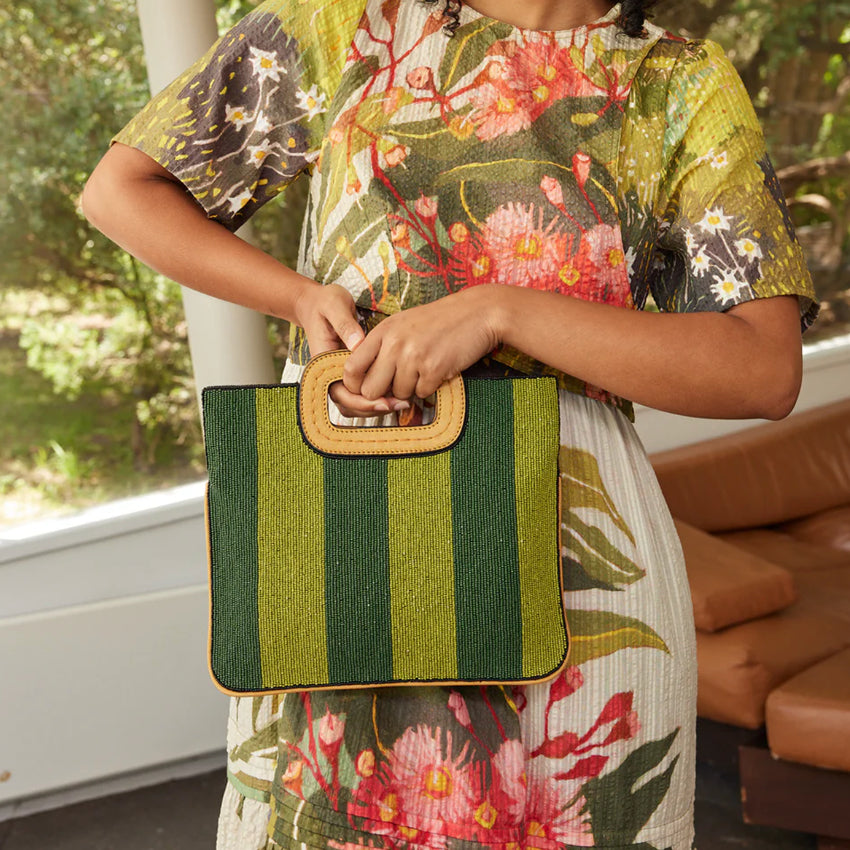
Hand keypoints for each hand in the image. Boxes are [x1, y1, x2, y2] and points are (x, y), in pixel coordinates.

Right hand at [293, 282, 410, 417]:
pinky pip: (361, 393)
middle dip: (373, 408)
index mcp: (323, 361)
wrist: (317, 303)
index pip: (340, 392)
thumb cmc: (325, 302)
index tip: (384, 401)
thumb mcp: (334, 305)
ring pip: (355, 403)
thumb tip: (358, 345)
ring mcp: (339, 375)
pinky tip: (396, 393)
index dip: (362, 401)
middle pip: (349, 404)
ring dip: (376, 406)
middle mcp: (329, 373)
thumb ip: (345, 324)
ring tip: (401, 402)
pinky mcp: (350, 373)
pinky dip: (377, 398)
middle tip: (400, 404)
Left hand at [342, 286, 501, 401]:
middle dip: (384, 394)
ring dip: (412, 389)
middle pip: (371, 390)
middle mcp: (394, 343)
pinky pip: (422, 393)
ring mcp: (413, 356)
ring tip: (425, 368)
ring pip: (399, 394)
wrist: (479, 312)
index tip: (366, 388)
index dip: (355, 385)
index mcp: (383, 331)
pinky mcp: (433, 369)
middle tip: (399, 386)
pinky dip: (430, 387)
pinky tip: (440, 368)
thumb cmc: (441, 320)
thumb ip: (383, 346)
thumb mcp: (404, 324)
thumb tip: (367, 380)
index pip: (351, 367)